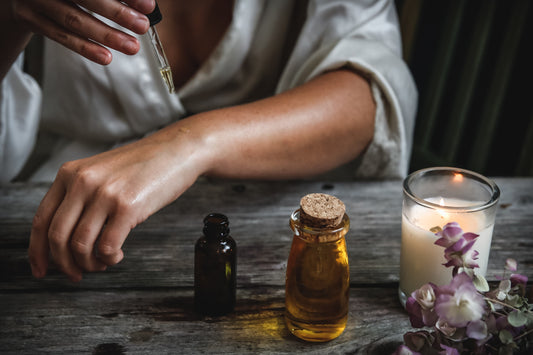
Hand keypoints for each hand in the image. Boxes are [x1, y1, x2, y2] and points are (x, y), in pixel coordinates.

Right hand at [11, 0, 154, 64]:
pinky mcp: (29, 18)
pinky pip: (60, 36)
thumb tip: (144, 5)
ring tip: (131, 46)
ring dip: (106, 35)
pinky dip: (85, 48)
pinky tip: (105, 56)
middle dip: (118, 13)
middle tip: (142, 26)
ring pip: (74, 20)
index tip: (148, 6)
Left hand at [28, 127, 206, 281]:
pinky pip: (106, 247)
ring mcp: (105, 193)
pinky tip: (117, 254)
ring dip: (89, 264)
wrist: (177, 150)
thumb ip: (80, 197)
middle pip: (57, 237)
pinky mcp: (127, 206)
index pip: (41, 219)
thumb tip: (67, 241)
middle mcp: (82, 181)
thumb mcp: (101, 173)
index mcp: (70, 173)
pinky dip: (109, 258)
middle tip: (76, 274)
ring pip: (80, 245)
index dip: (37, 251)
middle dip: (63, 264)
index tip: (41, 269)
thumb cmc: (143, 166)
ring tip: (102, 263)